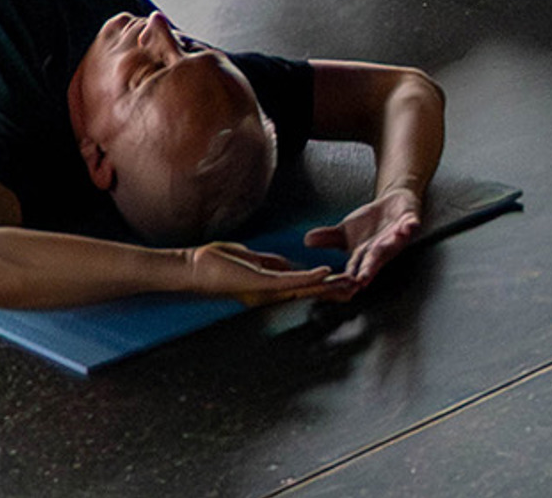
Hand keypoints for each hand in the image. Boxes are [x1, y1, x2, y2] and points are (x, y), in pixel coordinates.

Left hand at [187, 241, 338, 303]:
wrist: (194, 270)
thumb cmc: (217, 264)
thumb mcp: (250, 260)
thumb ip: (271, 264)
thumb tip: (290, 265)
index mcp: (270, 287)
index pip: (303, 287)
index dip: (325, 287)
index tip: (346, 284)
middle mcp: (272, 292)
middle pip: (309, 292)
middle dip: (333, 290)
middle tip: (357, 289)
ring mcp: (267, 288)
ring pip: (305, 288)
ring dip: (328, 285)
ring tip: (349, 283)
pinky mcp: (261, 282)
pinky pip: (290, 281)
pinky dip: (309, 277)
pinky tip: (324, 274)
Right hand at [303, 184, 424, 293]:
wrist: (393, 205)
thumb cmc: (370, 223)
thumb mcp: (346, 230)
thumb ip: (328, 238)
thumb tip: (306, 240)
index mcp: (365, 255)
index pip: (355, 268)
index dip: (351, 277)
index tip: (344, 286)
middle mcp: (381, 250)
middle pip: (374, 261)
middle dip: (369, 269)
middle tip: (362, 280)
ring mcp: (397, 236)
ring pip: (393, 244)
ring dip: (389, 247)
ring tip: (381, 249)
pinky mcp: (410, 222)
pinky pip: (412, 224)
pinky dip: (410, 226)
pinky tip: (408, 226)